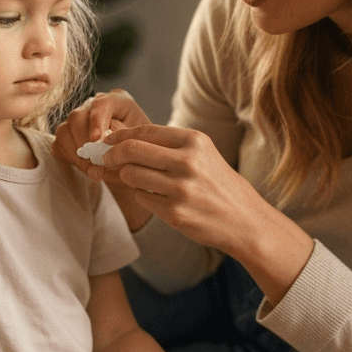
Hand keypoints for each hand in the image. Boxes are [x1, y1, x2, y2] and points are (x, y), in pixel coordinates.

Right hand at [53, 90, 152, 183]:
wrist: (134, 163)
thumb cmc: (141, 150)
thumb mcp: (141, 144)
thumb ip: (125, 140)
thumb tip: (104, 142)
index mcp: (119, 101)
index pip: (103, 103)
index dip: (97, 120)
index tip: (96, 140)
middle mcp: (95, 105)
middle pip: (78, 116)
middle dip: (84, 142)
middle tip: (95, 164)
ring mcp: (80, 118)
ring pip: (65, 129)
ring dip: (77, 154)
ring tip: (93, 171)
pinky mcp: (69, 134)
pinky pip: (59, 143)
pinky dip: (70, 157)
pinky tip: (85, 168)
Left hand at [99, 124, 281, 254]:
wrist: (244, 220)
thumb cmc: (218, 184)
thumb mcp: (202, 154)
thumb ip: (167, 145)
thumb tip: (122, 137)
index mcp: (194, 141)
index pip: (144, 131)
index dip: (120, 135)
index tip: (108, 141)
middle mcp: (187, 161)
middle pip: (131, 150)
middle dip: (112, 154)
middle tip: (107, 159)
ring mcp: (181, 188)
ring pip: (131, 175)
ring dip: (127, 177)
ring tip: (138, 180)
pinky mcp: (175, 213)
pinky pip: (141, 198)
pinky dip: (143, 196)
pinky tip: (158, 198)